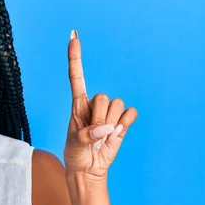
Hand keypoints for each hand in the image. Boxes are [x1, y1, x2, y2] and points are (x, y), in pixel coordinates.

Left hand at [63, 30, 137, 180]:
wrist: (88, 169)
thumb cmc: (75, 154)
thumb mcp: (74, 145)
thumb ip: (86, 135)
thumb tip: (106, 128)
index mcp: (77, 104)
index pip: (76, 76)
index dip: (75, 57)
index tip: (73, 36)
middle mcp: (94, 104)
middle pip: (104, 97)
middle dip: (99, 118)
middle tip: (92, 134)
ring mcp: (109, 113)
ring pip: (118, 105)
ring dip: (111, 124)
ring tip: (101, 137)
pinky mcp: (122, 122)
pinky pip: (130, 113)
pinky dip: (125, 125)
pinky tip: (116, 134)